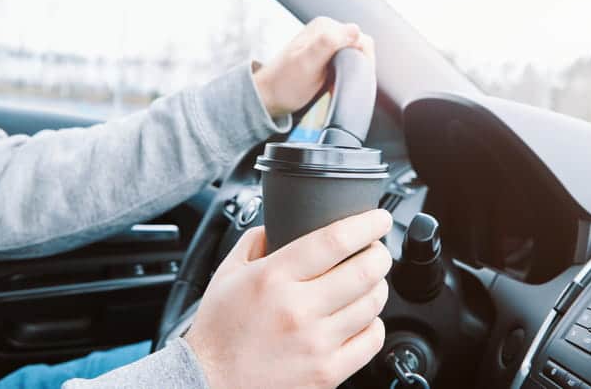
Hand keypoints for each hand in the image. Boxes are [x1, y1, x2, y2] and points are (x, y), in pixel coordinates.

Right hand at [184, 209, 392, 388]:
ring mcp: (316, 343)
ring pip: (373, 303)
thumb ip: (255, 241)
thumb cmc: (219, 330)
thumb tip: (280, 222)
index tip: (378, 219)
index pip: (335, 240)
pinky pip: (372, 340)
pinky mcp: (327, 372)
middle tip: (377, 249)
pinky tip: (362, 317)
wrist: (209, 384)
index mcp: (273, 278)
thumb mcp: (228, 273)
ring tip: (368, 281)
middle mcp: (298, 309)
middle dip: (380, 253)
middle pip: (365, 270)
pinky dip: (374, 323)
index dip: (367, 224)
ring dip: (378, 285)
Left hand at [253, 16, 374, 116]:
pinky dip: (346, 77)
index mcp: (325, 27)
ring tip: (334, 86)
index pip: (360, 38)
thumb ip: (329, 44)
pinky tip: (333, 86)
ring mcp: (328, 44)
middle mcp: (328, 31)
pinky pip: (348, 65)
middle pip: (360, 48)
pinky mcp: (327, 58)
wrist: (269, 97)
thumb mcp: (307, 63)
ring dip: (352, 74)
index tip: (348, 77)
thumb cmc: (284, 84)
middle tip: (339, 84)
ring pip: (356, 58)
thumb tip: (355, 29)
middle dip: (357, 68)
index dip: (361, 61)